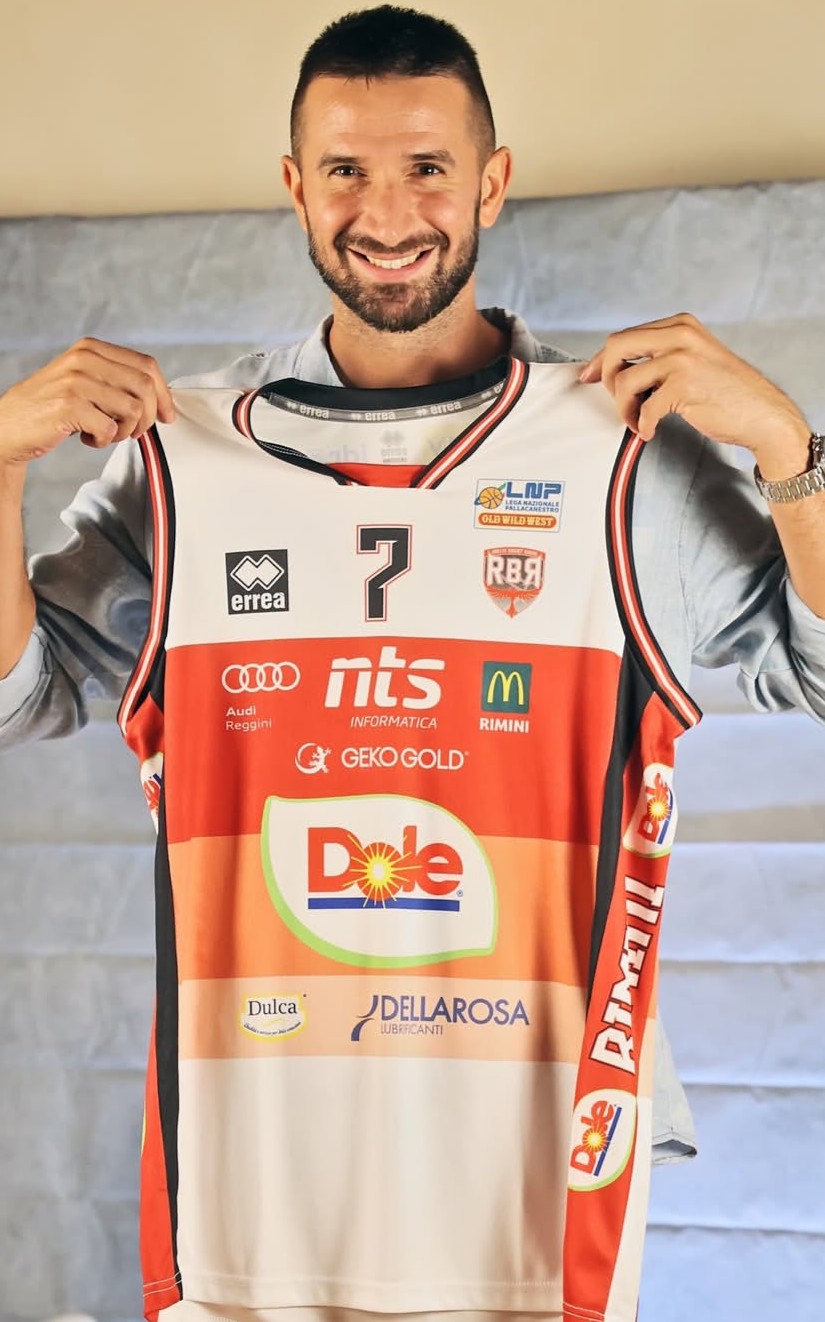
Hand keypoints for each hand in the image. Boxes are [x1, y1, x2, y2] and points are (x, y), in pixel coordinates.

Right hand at [0, 337, 175, 465]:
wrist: (7, 426)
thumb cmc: (50, 408)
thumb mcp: (84, 383)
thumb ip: (116, 381)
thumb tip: (161, 399)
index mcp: (91, 348)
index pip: (147, 365)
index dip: (164, 394)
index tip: (167, 416)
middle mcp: (84, 359)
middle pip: (145, 386)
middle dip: (148, 417)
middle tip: (131, 431)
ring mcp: (76, 381)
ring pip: (133, 409)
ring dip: (125, 431)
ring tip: (104, 434)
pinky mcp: (69, 406)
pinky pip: (110, 428)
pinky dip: (104, 441)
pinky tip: (88, 439)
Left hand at [578, 313, 810, 473]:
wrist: (763, 414)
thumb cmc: (726, 392)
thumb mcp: (694, 358)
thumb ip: (660, 355)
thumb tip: (615, 367)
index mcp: (680, 324)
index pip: (624, 336)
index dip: (601, 360)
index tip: (590, 376)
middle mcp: (680, 335)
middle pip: (616, 348)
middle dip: (606, 378)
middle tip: (618, 401)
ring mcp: (682, 359)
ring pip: (624, 381)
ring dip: (625, 409)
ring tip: (639, 421)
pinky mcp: (684, 386)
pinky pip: (644, 408)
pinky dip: (643, 425)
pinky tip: (651, 431)